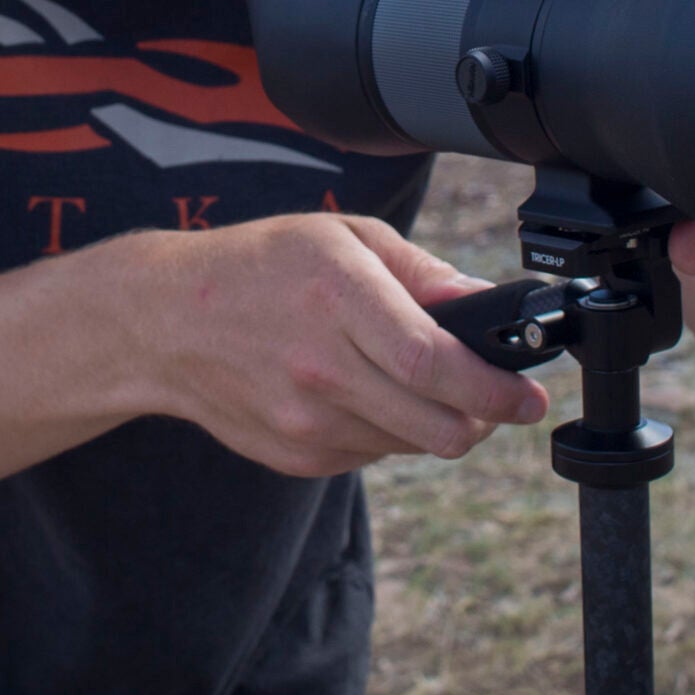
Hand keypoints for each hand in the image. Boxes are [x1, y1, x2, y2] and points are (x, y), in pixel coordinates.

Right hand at [127, 214, 549, 478]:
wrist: (163, 322)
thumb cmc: (259, 267)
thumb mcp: (340, 237)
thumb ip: (419, 271)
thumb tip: (481, 301)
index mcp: (338, 300)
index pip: (435, 365)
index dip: (496, 389)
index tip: (531, 397)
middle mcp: (321, 369)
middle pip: (438, 426)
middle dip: (485, 418)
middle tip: (496, 398)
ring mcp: (305, 422)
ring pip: (412, 445)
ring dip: (434, 422)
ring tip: (412, 380)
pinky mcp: (296, 456)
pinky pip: (373, 454)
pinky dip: (387, 430)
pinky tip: (360, 392)